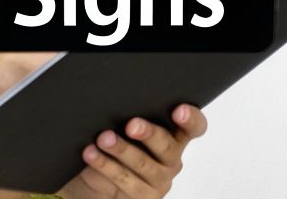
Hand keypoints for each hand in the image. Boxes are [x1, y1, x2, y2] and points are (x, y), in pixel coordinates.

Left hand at [58, 104, 208, 198]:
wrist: (98, 186)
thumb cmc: (118, 149)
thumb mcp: (127, 131)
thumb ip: (134, 117)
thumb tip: (119, 97)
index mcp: (175, 138)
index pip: (195, 128)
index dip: (191, 119)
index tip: (178, 111)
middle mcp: (171, 160)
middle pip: (167, 147)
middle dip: (149, 134)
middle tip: (131, 125)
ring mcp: (159, 180)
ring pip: (143, 165)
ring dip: (122, 150)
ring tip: (103, 138)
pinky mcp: (144, 197)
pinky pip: (125, 180)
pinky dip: (105, 165)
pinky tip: (91, 154)